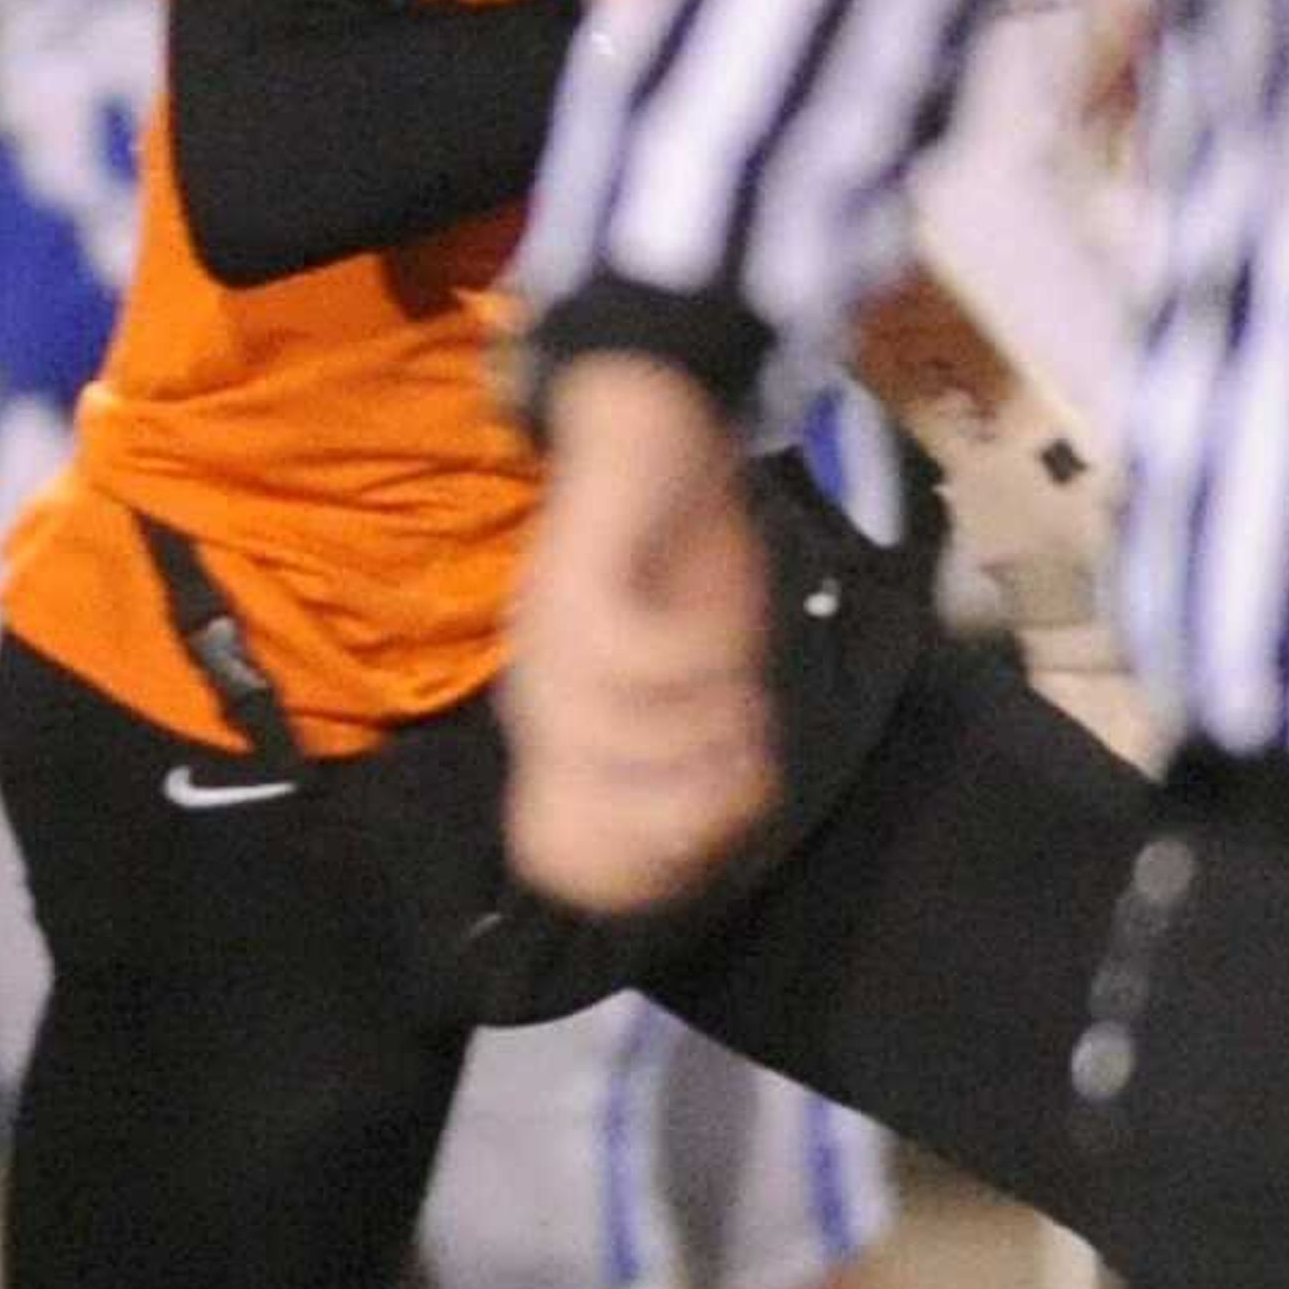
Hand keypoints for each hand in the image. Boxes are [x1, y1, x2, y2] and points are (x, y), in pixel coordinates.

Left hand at [502, 354, 775, 913]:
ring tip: (741, 699)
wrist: (647, 430)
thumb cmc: (670, 556)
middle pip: (603, 802)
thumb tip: (723, 816)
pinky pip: (641, 661)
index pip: (573, 832)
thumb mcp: (682, 660)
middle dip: (692, 806)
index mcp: (557, 715)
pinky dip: (697, 668)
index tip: (723, 835)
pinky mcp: (578, 587)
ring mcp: (554, 639)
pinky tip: (725, 650)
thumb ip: (690, 730)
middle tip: (745, 765)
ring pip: (625, 736)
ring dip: (705, 730)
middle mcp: (543, 687)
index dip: (651, 858)